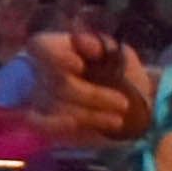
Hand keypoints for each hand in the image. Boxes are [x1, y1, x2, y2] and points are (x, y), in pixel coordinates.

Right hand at [31, 38, 161, 153]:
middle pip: (57, 83)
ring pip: (58, 107)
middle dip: (93, 95)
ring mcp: (41, 96)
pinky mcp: (44, 120)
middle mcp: (42, 70)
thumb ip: (105, 46)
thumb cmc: (122, 74)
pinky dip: (57, 125)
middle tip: (124, 103)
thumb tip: (88, 45)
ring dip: (91, 115)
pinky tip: (77, 125)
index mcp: (57, 46)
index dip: (56, 56)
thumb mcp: (121, 55)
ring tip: (118, 120)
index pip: (41, 46)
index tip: (79, 65)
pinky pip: (41, 124)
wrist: (130, 103)